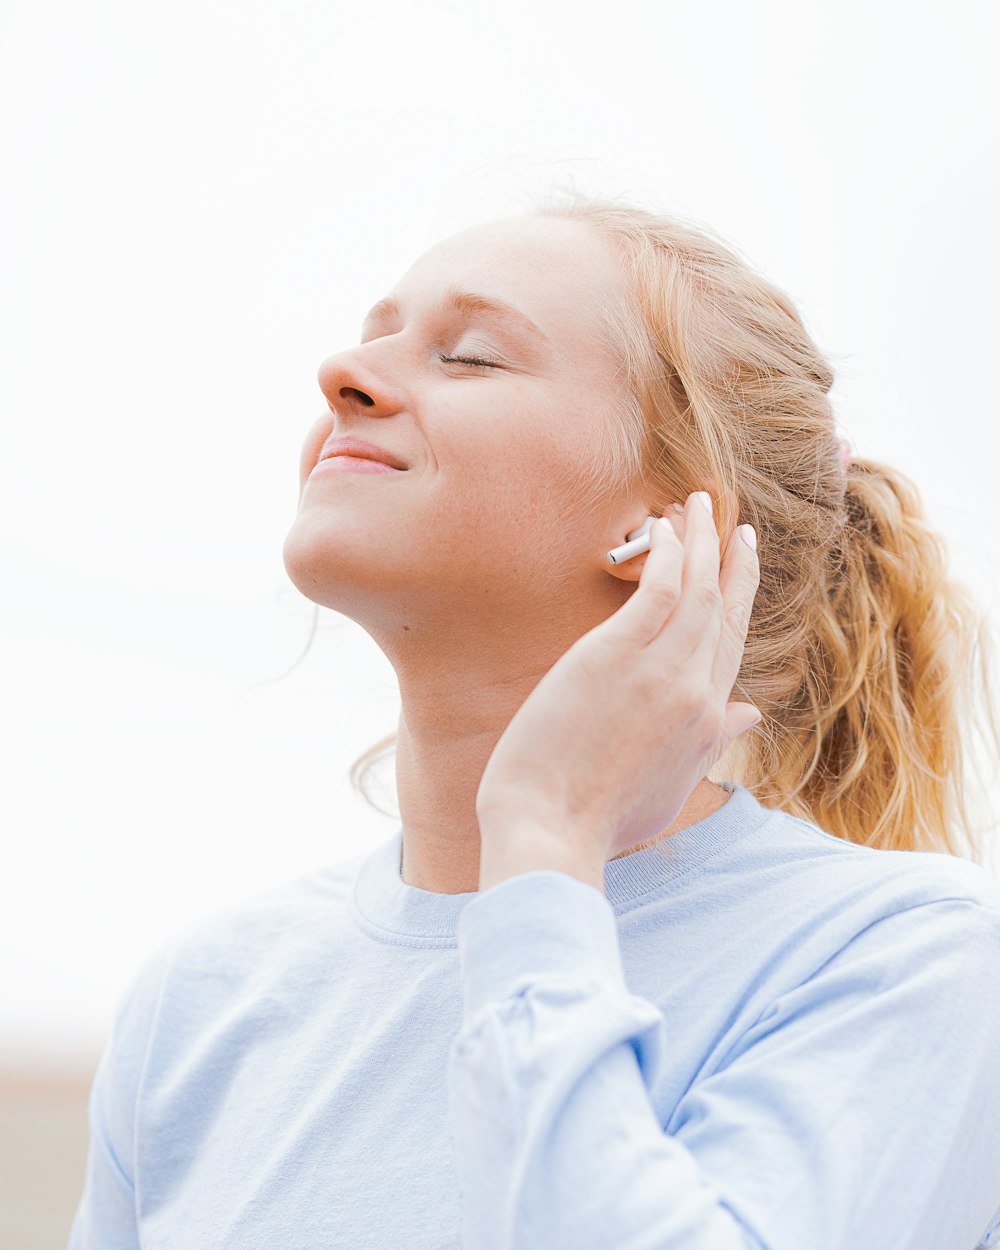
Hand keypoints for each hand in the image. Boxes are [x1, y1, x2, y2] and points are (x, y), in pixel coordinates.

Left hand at [475, 492, 761, 873]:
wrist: (552, 829)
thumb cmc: (598, 816)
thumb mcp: (672, 787)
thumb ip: (712, 743)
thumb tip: (749, 714)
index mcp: (705, 723)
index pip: (731, 647)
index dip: (739, 601)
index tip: (740, 566)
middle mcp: (696, 693)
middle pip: (723, 612)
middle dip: (731, 563)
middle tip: (735, 525)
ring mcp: (662, 672)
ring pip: (696, 591)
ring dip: (701, 542)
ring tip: (697, 502)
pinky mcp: (618, 655)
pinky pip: (659, 590)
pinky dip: (668, 555)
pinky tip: (664, 528)